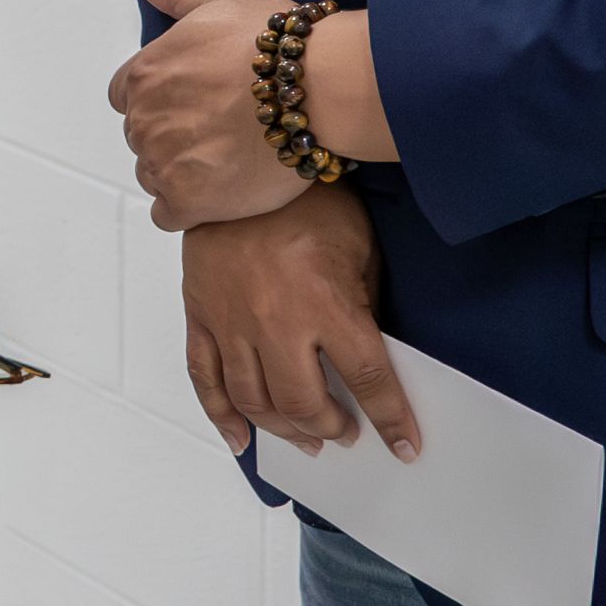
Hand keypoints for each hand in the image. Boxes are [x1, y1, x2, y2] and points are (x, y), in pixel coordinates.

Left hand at [109, 0, 312, 229]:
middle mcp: (143, 120)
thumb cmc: (274, 40)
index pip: (126, 95)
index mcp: (143, 75)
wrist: (320, 88)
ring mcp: (164, 163)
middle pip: (143, 135)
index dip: (161, 97)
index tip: (195, 98)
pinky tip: (218, 193)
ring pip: (154, 174)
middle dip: (172, 132)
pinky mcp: (189, 202)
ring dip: (180, 170)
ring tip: (226, 159)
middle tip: (220, 128)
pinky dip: (186, 208)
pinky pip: (168, 214)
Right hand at [180, 182, 414, 460]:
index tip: (404, 447)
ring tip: (306, 438)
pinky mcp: (201, 314)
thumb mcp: (360, 248)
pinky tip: (242, 439)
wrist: (245, 158)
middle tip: (345, 433)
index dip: (390, 420)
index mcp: (326, 303)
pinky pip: (205, 377)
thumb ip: (362, 304)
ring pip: (255, 400)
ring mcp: (232, 321)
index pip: (367, 378)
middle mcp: (277, 321)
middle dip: (330, 428)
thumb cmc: (311, 200)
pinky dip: (222, 416)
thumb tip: (362, 354)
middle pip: (303, 402)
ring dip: (285, 429)